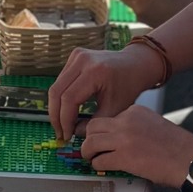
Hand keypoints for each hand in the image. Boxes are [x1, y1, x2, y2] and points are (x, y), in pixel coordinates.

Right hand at [47, 45, 165, 140]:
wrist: (136, 65)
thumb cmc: (129, 87)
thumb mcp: (115, 108)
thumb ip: (94, 123)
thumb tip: (74, 133)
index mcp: (95, 72)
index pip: (69, 98)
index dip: (64, 120)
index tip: (67, 135)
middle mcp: (82, 60)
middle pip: (57, 91)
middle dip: (56, 115)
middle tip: (60, 133)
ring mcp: (77, 55)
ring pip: (56, 86)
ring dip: (56, 107)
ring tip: (62, 124)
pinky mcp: (74, 56)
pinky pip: (61, 80)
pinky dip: (61, 97)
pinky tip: (67, 110)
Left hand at [80, 104, 192, 186]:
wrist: (190, 160)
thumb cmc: (178, 146)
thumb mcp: (154, 123)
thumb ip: (135, 125)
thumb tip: (117, 137)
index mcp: (135, 111)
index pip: (108, 117)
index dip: (102, 129)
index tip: (99, 136)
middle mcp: (126, 121)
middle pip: (94, 126)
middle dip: (88, 137)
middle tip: (89, 146)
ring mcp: (124, 139)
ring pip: (91, 142)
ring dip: (88, 152)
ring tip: (91, 158)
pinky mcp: (124, 157)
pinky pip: (100, 160)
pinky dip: (98, 165)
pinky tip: (102, 167)